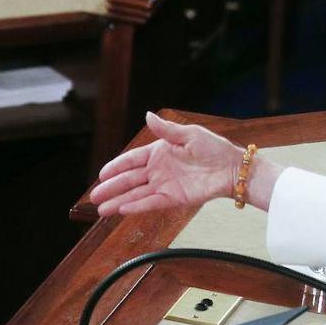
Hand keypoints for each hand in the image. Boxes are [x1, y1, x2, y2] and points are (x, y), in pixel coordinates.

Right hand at [90, 112, 241, 215]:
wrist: (232, 168)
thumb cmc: (214, 148)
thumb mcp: (189, 134)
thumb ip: (166, 130)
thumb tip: (147, 115)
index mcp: (159, 152)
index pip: (131, 160)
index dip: (116, 167)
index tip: (102, 174)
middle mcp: (158, 170)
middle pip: (129, 180)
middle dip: (111, 188)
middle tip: (94, 196)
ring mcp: (164, 185)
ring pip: (136, 194)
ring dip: (118, 201)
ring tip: (101, 209)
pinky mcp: (173, 198)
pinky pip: (151, 202)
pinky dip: (137, 206)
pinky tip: (122, 209)